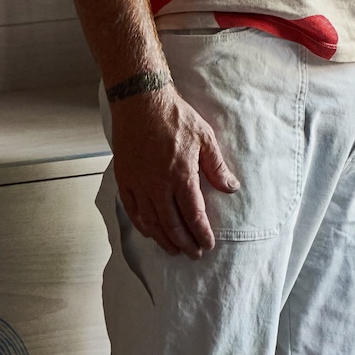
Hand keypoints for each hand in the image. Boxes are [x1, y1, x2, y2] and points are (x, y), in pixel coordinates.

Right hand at [110, 86, 239, 256]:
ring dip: (163, 239)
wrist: (141, 100)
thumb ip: (216, 167)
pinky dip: (141, 224)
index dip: (201, 233)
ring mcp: (138, 182)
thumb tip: (231, 188)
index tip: (208, 245)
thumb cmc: (174, 116)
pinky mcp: (124, 177)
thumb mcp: (204, 137)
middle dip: (184, 243)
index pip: (193, 214)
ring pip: (151, 221)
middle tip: (193, 254)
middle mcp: (157, 184)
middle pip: (171, 224)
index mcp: (181, 175)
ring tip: (173, 249)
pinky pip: (131, 209)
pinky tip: (149, 232)